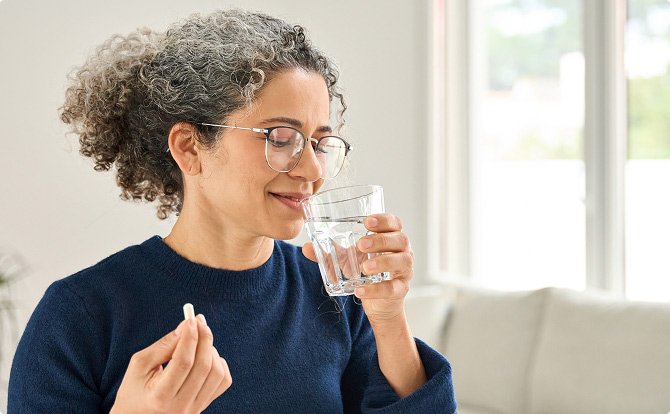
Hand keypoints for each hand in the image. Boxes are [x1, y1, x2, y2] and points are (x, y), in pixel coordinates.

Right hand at [110, 315, 231, 413]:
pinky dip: (219, 363)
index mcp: (159, 397)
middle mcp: (180, 406)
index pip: (182, 363)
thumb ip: (164, 345)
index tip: (191, 319)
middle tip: (199, 321)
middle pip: (203, 366)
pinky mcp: (204, 406)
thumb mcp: (140, 365)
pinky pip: (223, 381)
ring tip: (198, 342)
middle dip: (203, 338)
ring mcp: (195, 409)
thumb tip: (187, 326)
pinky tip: (206, 357)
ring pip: (217, 373)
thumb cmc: (134, 390)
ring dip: (211, 350)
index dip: (189, 338)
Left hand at [303, 213, 413, 323]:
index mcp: (390, 237)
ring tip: (365, 267)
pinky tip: (359, 290)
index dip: (384, 220)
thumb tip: (306, 247)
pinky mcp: (401, 289)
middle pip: (400, 239)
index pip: (394, 222)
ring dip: (383, 262)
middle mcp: (402, 251)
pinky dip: (375, 289)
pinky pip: (392, 288)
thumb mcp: (347, 259)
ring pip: (402, 261)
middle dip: (381, 240)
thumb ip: (330, 252)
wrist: (378, 302)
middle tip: (361, 244)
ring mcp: (404, 271)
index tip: (367, 221)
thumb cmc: (366, 271)